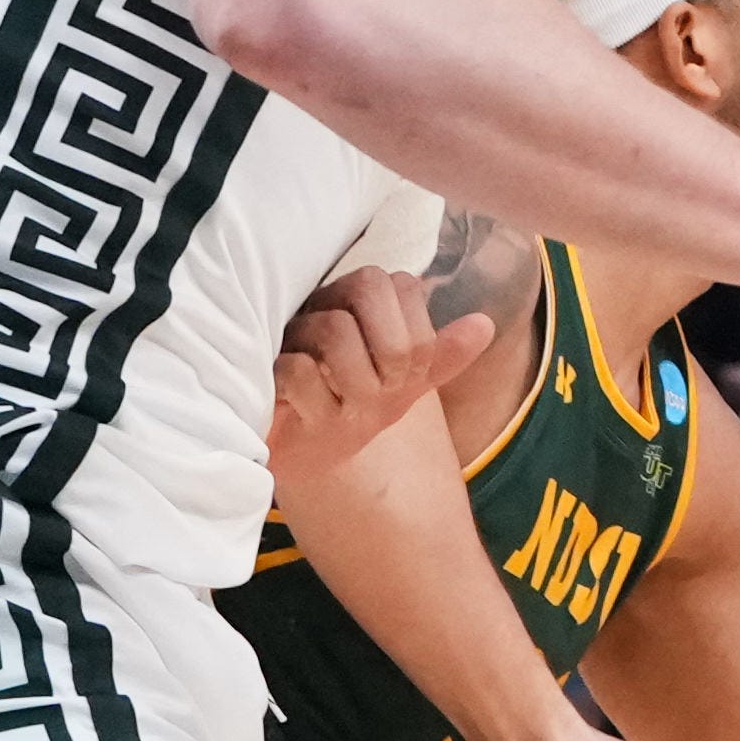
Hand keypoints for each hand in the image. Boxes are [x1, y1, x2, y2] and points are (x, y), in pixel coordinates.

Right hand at [263, 264, 510, 497]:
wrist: (304, 456)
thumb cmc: (351, 410)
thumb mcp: (406, 387)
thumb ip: (443, 355)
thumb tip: (484, 323)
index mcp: (358, 302)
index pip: (403, 284)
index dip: (414, 336)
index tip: (399, 377)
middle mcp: (319, 303)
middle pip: (369, 287)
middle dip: (389, 355)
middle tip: (376, 392)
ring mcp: (283, 330)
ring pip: (336, 329)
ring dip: (353, 383)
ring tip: (340, 405)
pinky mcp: (255, 367)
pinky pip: (297, 370)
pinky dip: (318, 404)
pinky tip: (313, 416)